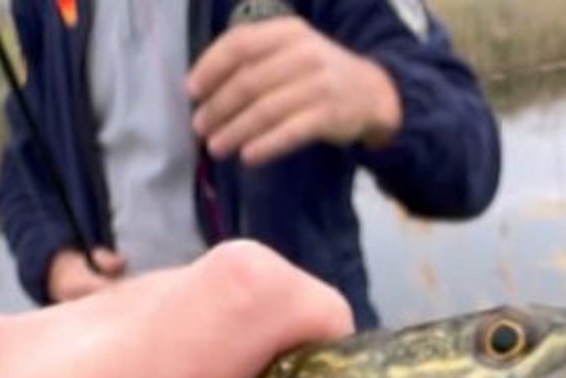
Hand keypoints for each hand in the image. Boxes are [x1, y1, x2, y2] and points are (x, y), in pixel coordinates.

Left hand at [187, 16, 402, 166]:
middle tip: (200, 127)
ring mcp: (318, 86)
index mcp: (288, 32)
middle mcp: (304, 54)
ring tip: (216, 147)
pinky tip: (247, 156)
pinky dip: (265, 146)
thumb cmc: (317, 73)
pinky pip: (289, 133)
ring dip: (234, 131)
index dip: (210, 67)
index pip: (240, 44)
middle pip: (248, 82)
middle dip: (218, 107)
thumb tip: (202, 89)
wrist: (372, 92)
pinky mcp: (329, 116)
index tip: (192, 91)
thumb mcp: (291, 50)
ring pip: (264, 111)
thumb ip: (254, 59)